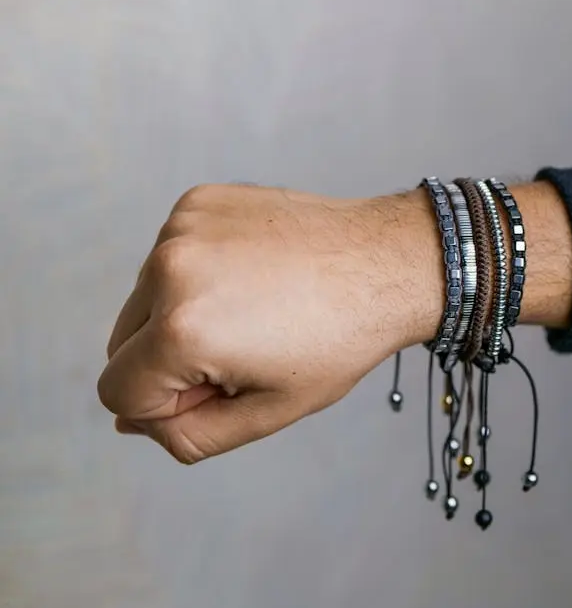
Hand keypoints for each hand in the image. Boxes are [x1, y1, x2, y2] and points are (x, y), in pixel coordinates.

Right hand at [97, 183, 441, 462]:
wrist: (387, 262)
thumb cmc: (340, 340)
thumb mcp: (268, 413)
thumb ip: (188, 435)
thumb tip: (130, 423)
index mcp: (182, 331)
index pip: (117, 393)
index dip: (166, 406)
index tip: (225, 386)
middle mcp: (169, 270)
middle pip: (121, 344)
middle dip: (169, 361)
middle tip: (244, 351)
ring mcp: (182, 227)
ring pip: (144, 299)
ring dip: (182, 315)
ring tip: (255, 310)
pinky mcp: (198, 202)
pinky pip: (169, 257)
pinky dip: (198, 274)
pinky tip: (254, 275)